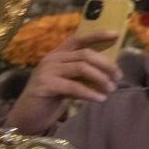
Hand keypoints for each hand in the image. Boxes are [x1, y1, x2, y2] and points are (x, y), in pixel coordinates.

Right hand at [5, 29, 120, 134]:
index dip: (97, 34)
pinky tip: (101, 99)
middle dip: (106, 64)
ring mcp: (47, 71)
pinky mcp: (45, 85)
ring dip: (101, 78)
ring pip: (82, 67)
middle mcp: (52, 58)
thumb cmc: (54, 95)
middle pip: (85, 54)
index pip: (78, 38)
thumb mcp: (71, 80)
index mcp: (58, 54)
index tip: (116, 33)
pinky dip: (90, 93)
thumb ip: (85, 72)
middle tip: (119, 76)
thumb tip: (112, 70)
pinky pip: (74, 87)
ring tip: (111, 89)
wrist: (30, 114)